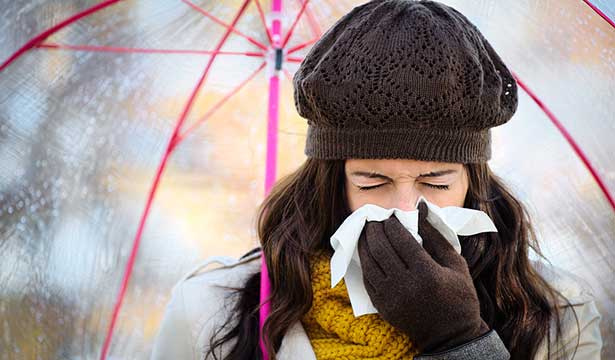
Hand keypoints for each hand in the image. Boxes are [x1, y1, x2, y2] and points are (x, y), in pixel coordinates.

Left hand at [357, 201, 489, 352]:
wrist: (451, 335)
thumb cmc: (459, 296)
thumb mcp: (456, 264)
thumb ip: (436, 235)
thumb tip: (420, 208)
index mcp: (427, 273)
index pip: (401, 240)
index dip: (392, 224)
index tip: (390, 216)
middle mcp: (406, 285)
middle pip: (381, 249)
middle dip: (374, 230)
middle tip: (373, 219)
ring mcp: (392, 298)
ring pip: (369, 263)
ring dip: (365, 243)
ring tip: (366, 231)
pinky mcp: (383, 307)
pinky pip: (367, 280)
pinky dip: (364, 263)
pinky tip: (366, 252)